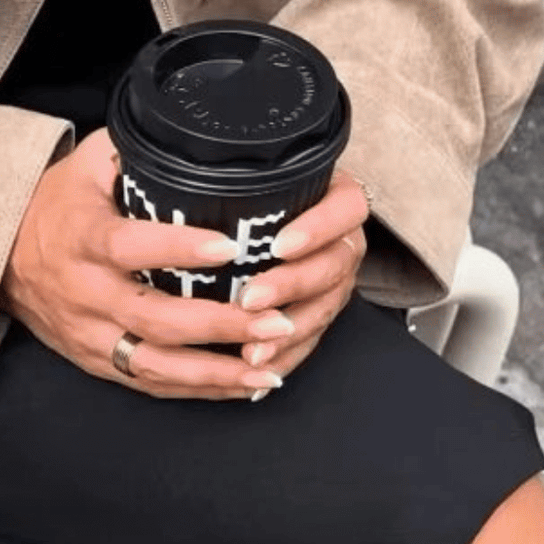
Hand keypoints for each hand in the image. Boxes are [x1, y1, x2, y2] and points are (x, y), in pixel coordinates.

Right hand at [0, 129, 287, 398]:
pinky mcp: (96, 361)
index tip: (231, 245)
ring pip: (155, 364)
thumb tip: (192, 133)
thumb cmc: (57, 203)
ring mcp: (89, 333)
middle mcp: (84, 291)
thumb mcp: (87, 163)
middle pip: (154, 317)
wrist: (0, 256)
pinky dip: (198, 389)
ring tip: (270, 367)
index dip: (180, 248)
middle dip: (220, 324)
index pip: (130, 246)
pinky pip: (150, 383)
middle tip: (276, 318)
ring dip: (216, 370)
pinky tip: (242, 383)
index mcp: (82, 236)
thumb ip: (134, 150)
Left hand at [229, 170, 370, 379]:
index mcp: (337, 200)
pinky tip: (260, 366)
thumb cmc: (255, 191)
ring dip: (289, 331)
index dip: (318, 228)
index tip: (278, 245)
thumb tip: (197, 184)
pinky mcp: (322, 311)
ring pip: (325, 307)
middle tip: (251, 299)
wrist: (265, 218)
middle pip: (334, 265)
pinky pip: (312, 337)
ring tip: (253, 347)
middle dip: (292, 286)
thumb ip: (243, 178)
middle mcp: (344, 241)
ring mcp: (337, 280)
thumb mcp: (257, 177)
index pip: (346, 208)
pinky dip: (286, 355)